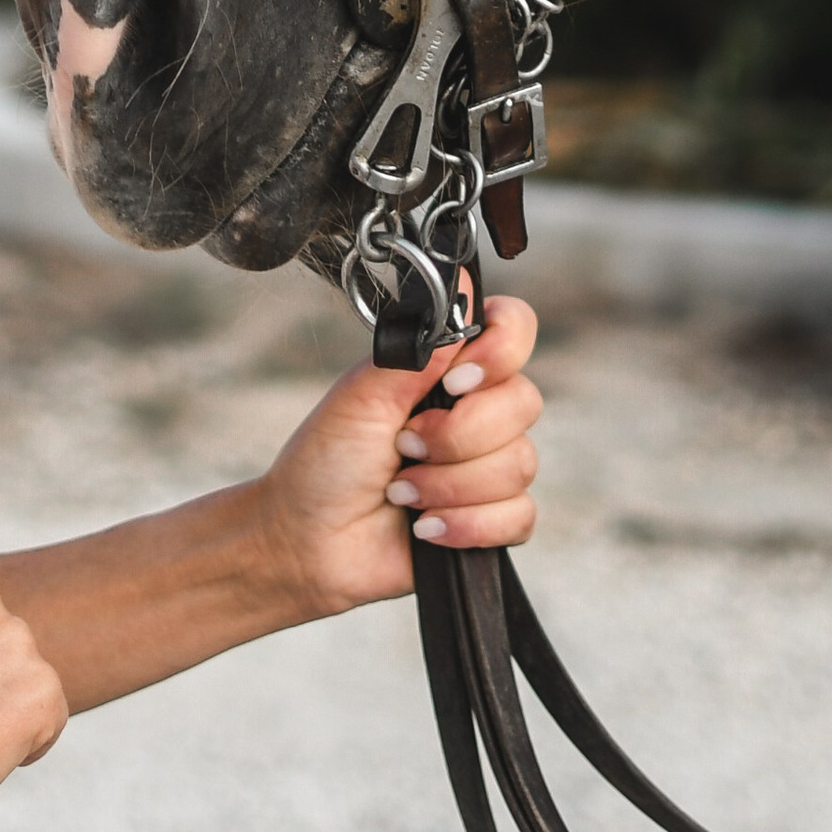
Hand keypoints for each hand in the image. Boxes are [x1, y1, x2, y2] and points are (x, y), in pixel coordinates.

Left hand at [254, 293, 540, 620]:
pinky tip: (426, 527)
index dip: (500, 353)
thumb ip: (420, 349)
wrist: (307, 542)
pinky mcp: (491, 521)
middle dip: (457, 435)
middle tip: (404, 446)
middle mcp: (476, 412)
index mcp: (447, 370)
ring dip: (449, 485)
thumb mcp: (363, 395)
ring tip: (402, 492)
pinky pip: (518, 517)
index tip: (455, 380)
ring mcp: (486, 467)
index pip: (514, 332)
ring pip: (520, 464)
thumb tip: (464, 288)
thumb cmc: (325, 463)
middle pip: (524, 402)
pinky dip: (466, 524)